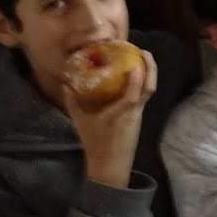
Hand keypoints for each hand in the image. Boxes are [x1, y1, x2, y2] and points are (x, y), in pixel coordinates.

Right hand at [67, 49, 155, 188]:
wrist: (110, 164)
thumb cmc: (94, 142)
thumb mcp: (80, 122)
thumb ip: (72, 102)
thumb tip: (66, 83)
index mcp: (119, 115)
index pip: (132, 96)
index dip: (137, 80)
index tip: (136, 63)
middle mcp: (133, 113)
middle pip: (150, 89)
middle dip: (151, 69)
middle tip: (144, 52)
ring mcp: (139, 114)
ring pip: (150, 91)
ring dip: (150, 73)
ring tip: (143, 57)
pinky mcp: (140, 116)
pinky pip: (145, 95)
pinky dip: (144, 82)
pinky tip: (138, 73)